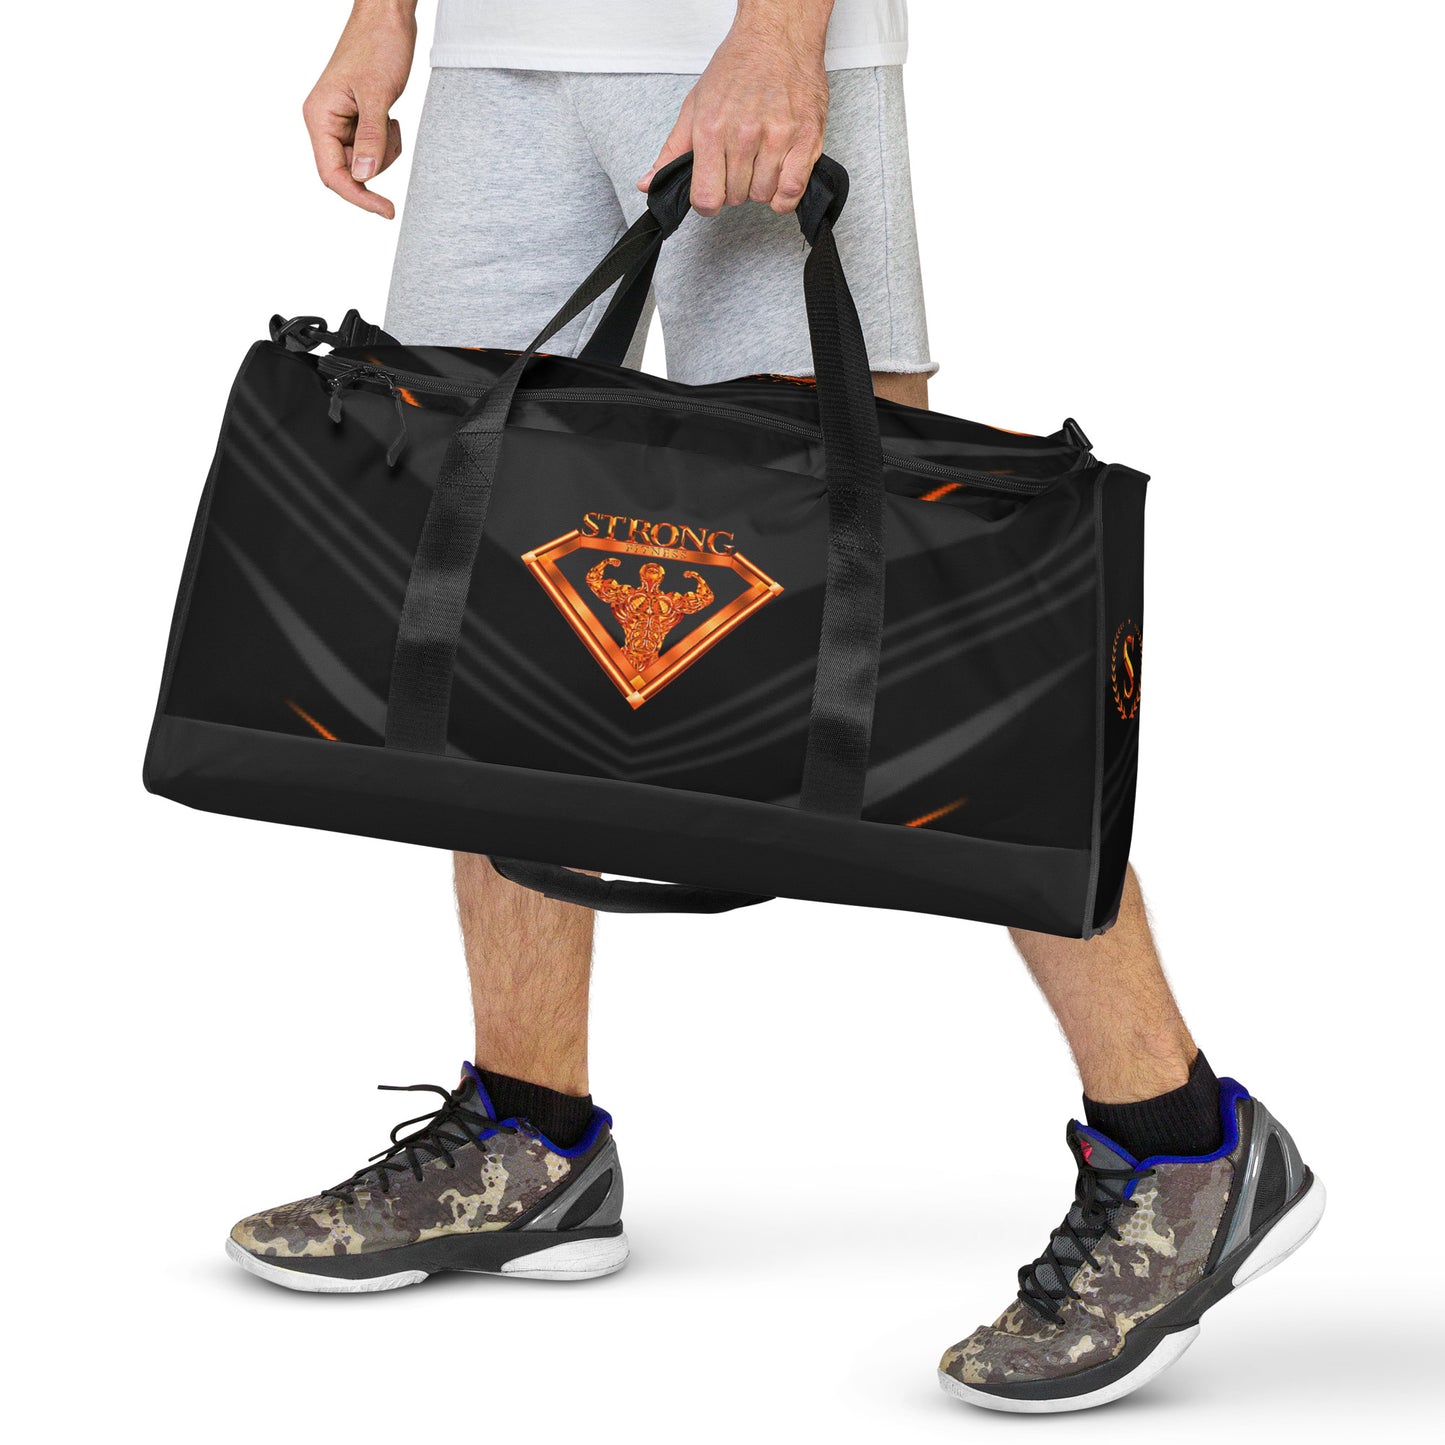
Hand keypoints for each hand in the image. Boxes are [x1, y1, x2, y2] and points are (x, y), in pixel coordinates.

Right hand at [302, 0, 417, 217]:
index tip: (386, 210)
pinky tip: (391, 117)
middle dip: (377, 163)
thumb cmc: (378, 44)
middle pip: (350, 171)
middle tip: (392, 132)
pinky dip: (386, 141)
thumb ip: (371, 138)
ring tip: (391, 120)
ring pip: (364, 162)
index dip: (358, 196)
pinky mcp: (357, 118)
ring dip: (384, 151)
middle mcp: (325, 121)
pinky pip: (372, 147)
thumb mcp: (378, 95)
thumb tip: (364, 176)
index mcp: (319, 116)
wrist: (387, 16)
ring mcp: (341, 121)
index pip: (332, 174)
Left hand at [639, 0, 831, 215]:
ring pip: (763, 196)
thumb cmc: (738, 66)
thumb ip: (673, 150)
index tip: (712, 193)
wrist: (778, 34)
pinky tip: (779, 178)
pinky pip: (791, 191)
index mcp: (712, 129)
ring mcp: (777, 138)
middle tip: (738, 164)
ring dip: (760, 187)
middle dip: (734, 188)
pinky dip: (784, 195)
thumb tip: (649, 184)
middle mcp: (744, 135)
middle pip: (735, 197)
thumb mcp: (695, 104)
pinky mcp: (806, 139)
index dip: (707, 203)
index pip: (706, 197)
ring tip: (760, 161)